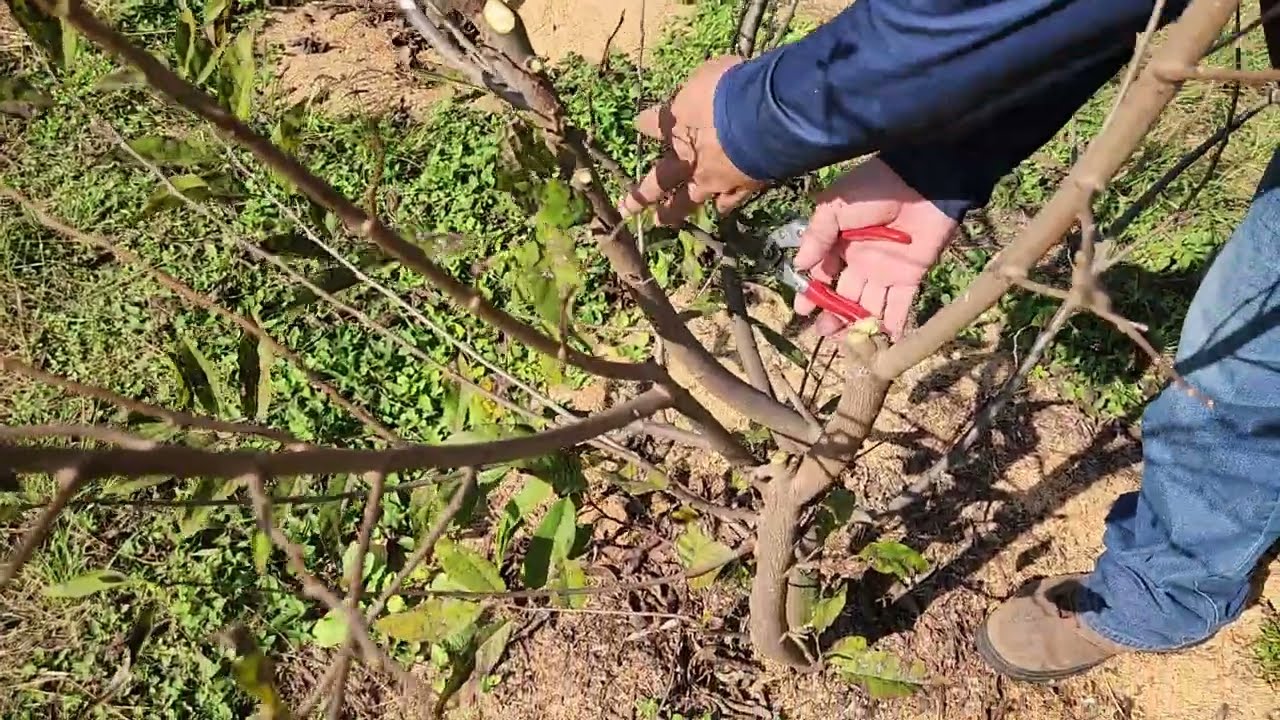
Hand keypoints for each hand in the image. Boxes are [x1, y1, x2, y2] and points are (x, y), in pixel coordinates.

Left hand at [618, 56, 765, 224]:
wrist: (765, 115)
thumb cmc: (731, 89)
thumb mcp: (707, 75)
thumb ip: (698, 89)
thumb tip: (698, 91)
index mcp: (675, 127)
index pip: (651, 124)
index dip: (645, 123)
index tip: (639, 123)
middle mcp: (687, 159)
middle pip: (656, 181)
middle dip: (639, 196)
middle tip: (625, 209)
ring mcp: (711, 179)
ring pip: (686, 202)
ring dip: (672, 213)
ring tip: (660, 222)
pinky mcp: (739, 189)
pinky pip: (727, 202)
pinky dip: (723, 205)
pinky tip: (719, 209)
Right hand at [794, 158, 957, 339]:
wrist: (922, 181)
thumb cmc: (874, 189)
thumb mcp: (836, 207)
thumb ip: (817, 236)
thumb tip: (799, 267)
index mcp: (840, 245)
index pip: (822, 275)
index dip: (812, 293)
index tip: (802, 310)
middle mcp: (861, 262)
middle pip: (844, 296)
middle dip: (833, 315)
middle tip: (825, 331)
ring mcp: (886, 271)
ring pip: (868, 305)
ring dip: (859, 324)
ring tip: (848, 341)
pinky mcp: (911, 276)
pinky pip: (900, 305)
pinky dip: (893, 324)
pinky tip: (884, 342)